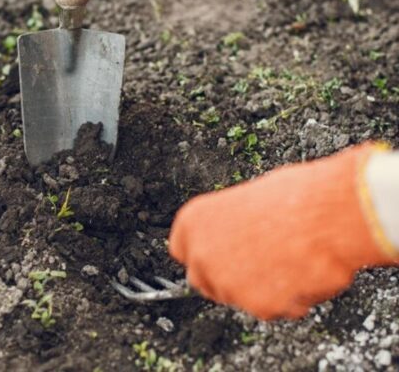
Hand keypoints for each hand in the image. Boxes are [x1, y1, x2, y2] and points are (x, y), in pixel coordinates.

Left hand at [168, 143, 396, 319]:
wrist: (325, 214)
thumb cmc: (292, 197)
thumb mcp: (246, 200)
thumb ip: (227, 226)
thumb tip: (234, 239)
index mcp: (193, 221)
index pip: (181, 249)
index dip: (204, 253)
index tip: (217, 254)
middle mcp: (202, 254)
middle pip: (204, 280)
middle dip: (227, 276)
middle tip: (257, 262)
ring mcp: (227, 283)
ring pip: (240, 297)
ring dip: (261, 287)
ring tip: (288, 256)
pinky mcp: (256, 306)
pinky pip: (273, 309)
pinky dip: (289, 298)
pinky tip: (301, 270)